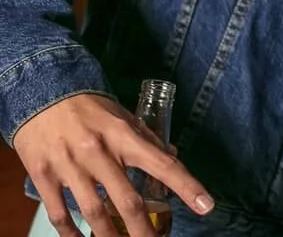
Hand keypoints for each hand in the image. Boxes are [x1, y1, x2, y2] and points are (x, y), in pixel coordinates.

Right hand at [14, 94, 213, 236]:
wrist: (41, 93)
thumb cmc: (89, 107)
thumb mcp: (123, 116)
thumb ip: (146, 140)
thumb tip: (173, 157)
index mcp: (124, 136)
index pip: (163, 165)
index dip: (187, 187)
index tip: (206, 206)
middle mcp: (99, 152)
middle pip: (127, 200)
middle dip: (144, 230)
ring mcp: (69, 166)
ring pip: (93, 212)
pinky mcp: (43, 175)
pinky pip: (59, 212)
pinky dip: (70, 233)